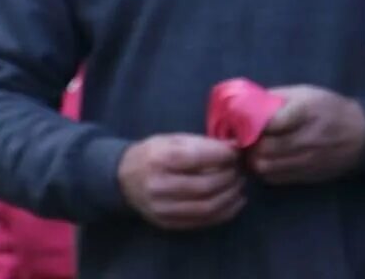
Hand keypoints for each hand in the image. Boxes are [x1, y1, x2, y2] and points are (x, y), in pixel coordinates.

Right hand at [117, 134, 245, 229]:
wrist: (124, 178)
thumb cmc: (153, 153)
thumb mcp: (174, 140)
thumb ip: (203, 143)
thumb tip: (235, 146)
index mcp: (161, 159)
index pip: (200, 158)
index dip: (224, 155)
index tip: (237, 151)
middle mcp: (160, 187)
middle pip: (206, 186)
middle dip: (230, 177)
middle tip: (240, 169)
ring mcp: (162, 209)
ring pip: (207, 208)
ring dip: (230, 196)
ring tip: (239, 184)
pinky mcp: (167, 223)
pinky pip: (202, 222)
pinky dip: (224, 213)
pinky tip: (235, 202)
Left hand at [247, 86, 364, 185]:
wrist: (360, 135)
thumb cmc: (330, 108)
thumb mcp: (307, 93)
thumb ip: (278, 97)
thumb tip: (247, 102)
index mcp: (307, 111)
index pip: (271, 122)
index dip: (254, 122)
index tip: (249, 120)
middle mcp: (307, 138)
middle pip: (264, 148)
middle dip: (251, 143)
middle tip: (248, 138)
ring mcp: (306, 160)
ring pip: (265, 167)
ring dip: (255, 158)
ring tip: (256, 149)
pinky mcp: (306, 175)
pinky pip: (274, 178)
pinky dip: (265, 170)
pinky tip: (268, 159)